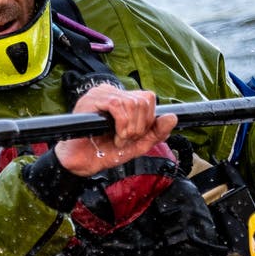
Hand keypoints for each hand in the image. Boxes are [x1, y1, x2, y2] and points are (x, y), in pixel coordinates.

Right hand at [55, 84, 177, 176]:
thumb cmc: (104, 152)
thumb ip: (156, 132)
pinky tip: (115, 137)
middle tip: (125, 140)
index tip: (134, 137)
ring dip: (130, 128)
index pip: (148, 98)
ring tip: (118, 140)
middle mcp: (112, 92)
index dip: (147, 121)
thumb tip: (173, 117)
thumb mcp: (137, 144)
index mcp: (122, 99)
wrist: (81, 163)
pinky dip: (122, 125)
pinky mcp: (91, 100)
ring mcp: (100, 94)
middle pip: (143, 100)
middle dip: (140, 126)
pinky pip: (118, 105)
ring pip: (132, 102)